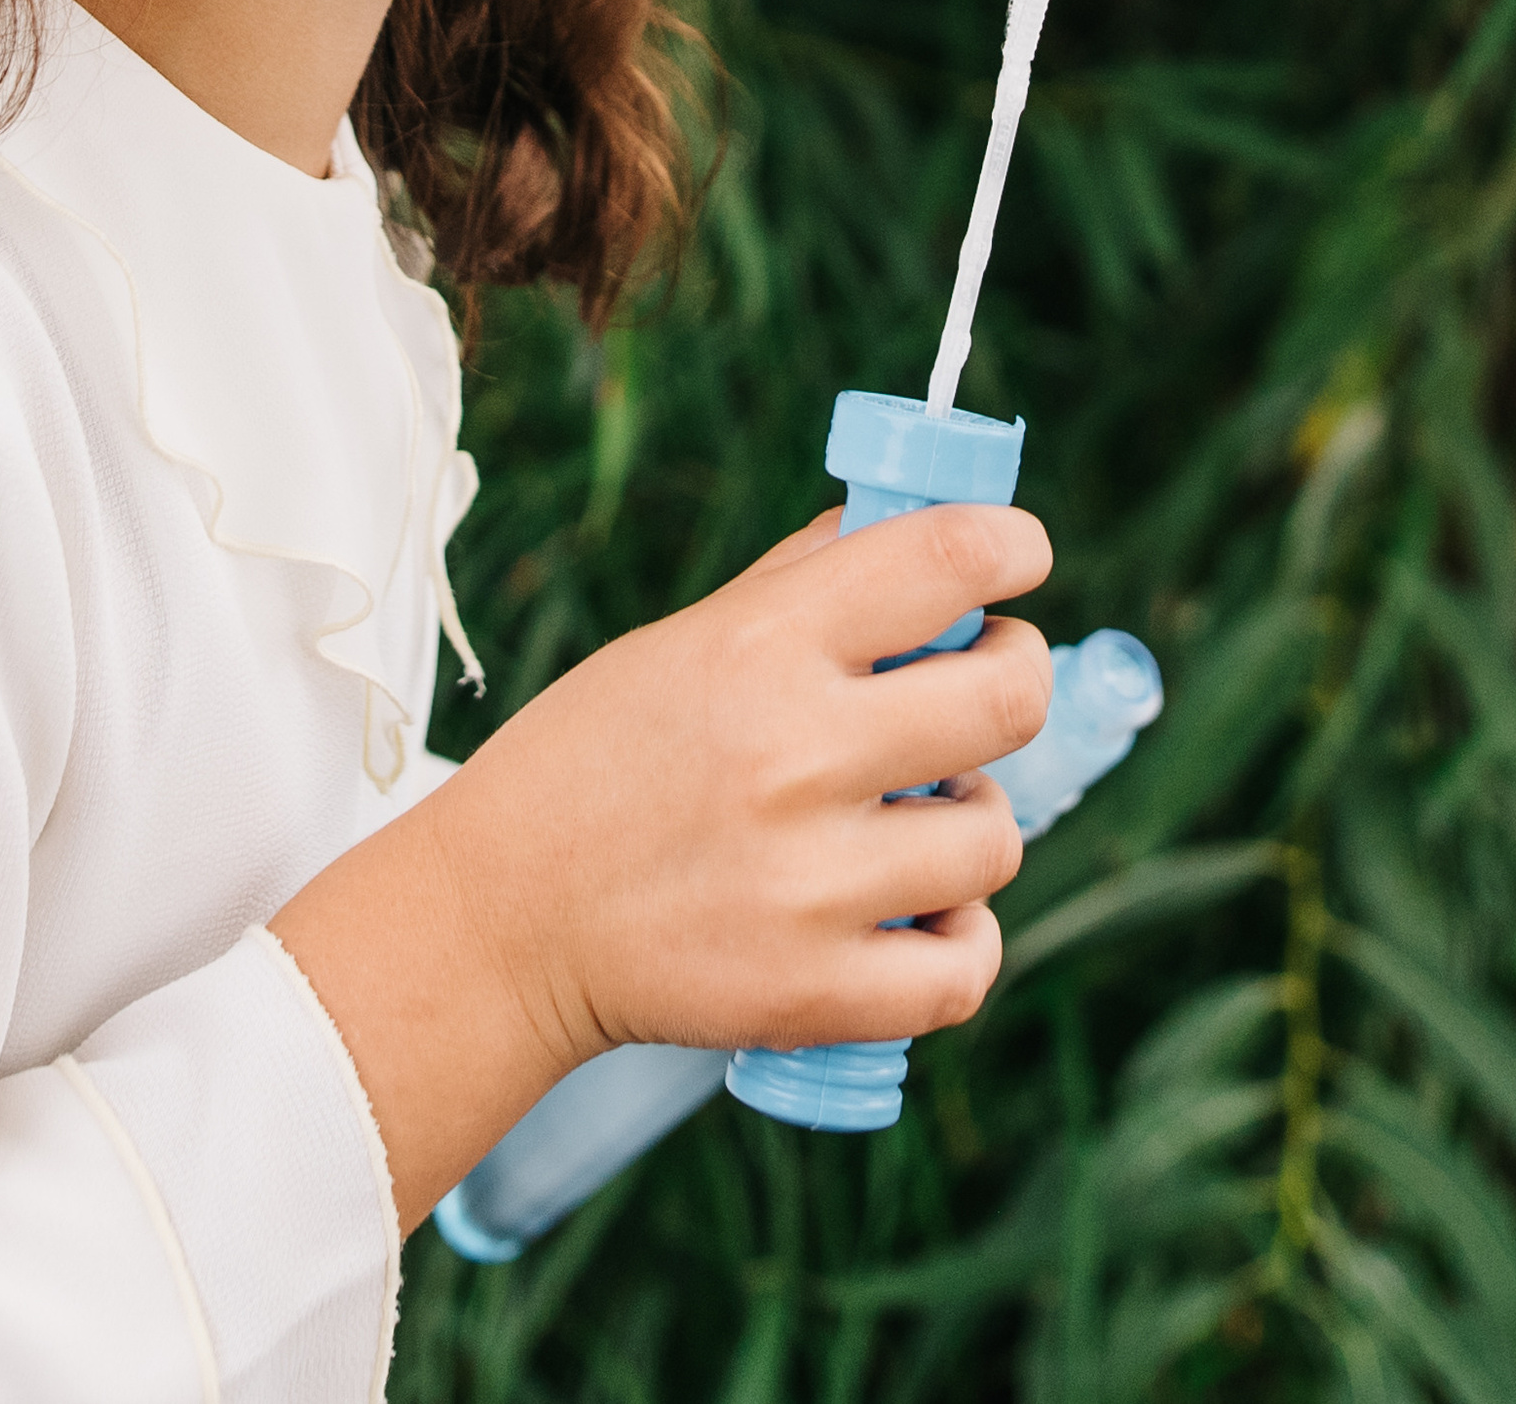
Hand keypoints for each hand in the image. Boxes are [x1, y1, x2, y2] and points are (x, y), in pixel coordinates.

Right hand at [271, 498, 1050, 1227]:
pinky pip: (965, 966)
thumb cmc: (596, 760)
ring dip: (973, 816)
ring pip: (995, 835)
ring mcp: (808, 885)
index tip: (1019, 558)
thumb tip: (924, 522)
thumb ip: (809, 581)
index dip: (1011, 546)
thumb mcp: (684, 639)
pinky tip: (918, 913)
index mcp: (764, 646)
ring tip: (915, 813)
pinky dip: (960, 939)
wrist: (496, 923)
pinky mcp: (809, 993)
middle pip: (1007, 697)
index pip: (946, 559)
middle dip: (1017, 674)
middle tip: (986, 680)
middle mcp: (795, 756)